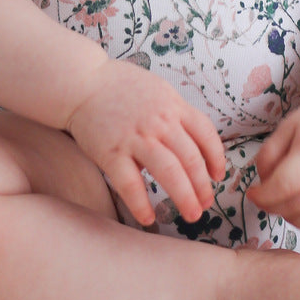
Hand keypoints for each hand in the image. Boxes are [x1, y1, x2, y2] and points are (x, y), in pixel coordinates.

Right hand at [66, 60, 225, 227]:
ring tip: (192, 215)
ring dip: (184, 197)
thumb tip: (191, 144)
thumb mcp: (158, 90)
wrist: (82, 81)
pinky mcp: (111, 152)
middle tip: (206, 204)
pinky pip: (131, 184)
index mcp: (173, 106)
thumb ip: (175, 114)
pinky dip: (141, 204)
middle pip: (191, 159)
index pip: (206, 134)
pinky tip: (148, 218)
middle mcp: (159, 122)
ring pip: (170, 172)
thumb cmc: (120, 86)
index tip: (217, 176)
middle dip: (203, 186)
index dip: (216, 158)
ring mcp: (136, 138)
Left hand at [246, 91, 299, 241]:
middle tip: (268, 200)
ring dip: (295, 221)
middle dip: (275, 208)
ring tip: (287, 207)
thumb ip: (267, 157)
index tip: (253, 194)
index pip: (284, 186)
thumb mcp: (286, 128)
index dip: (263, 196)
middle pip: (298, 207)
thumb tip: (262, 189)